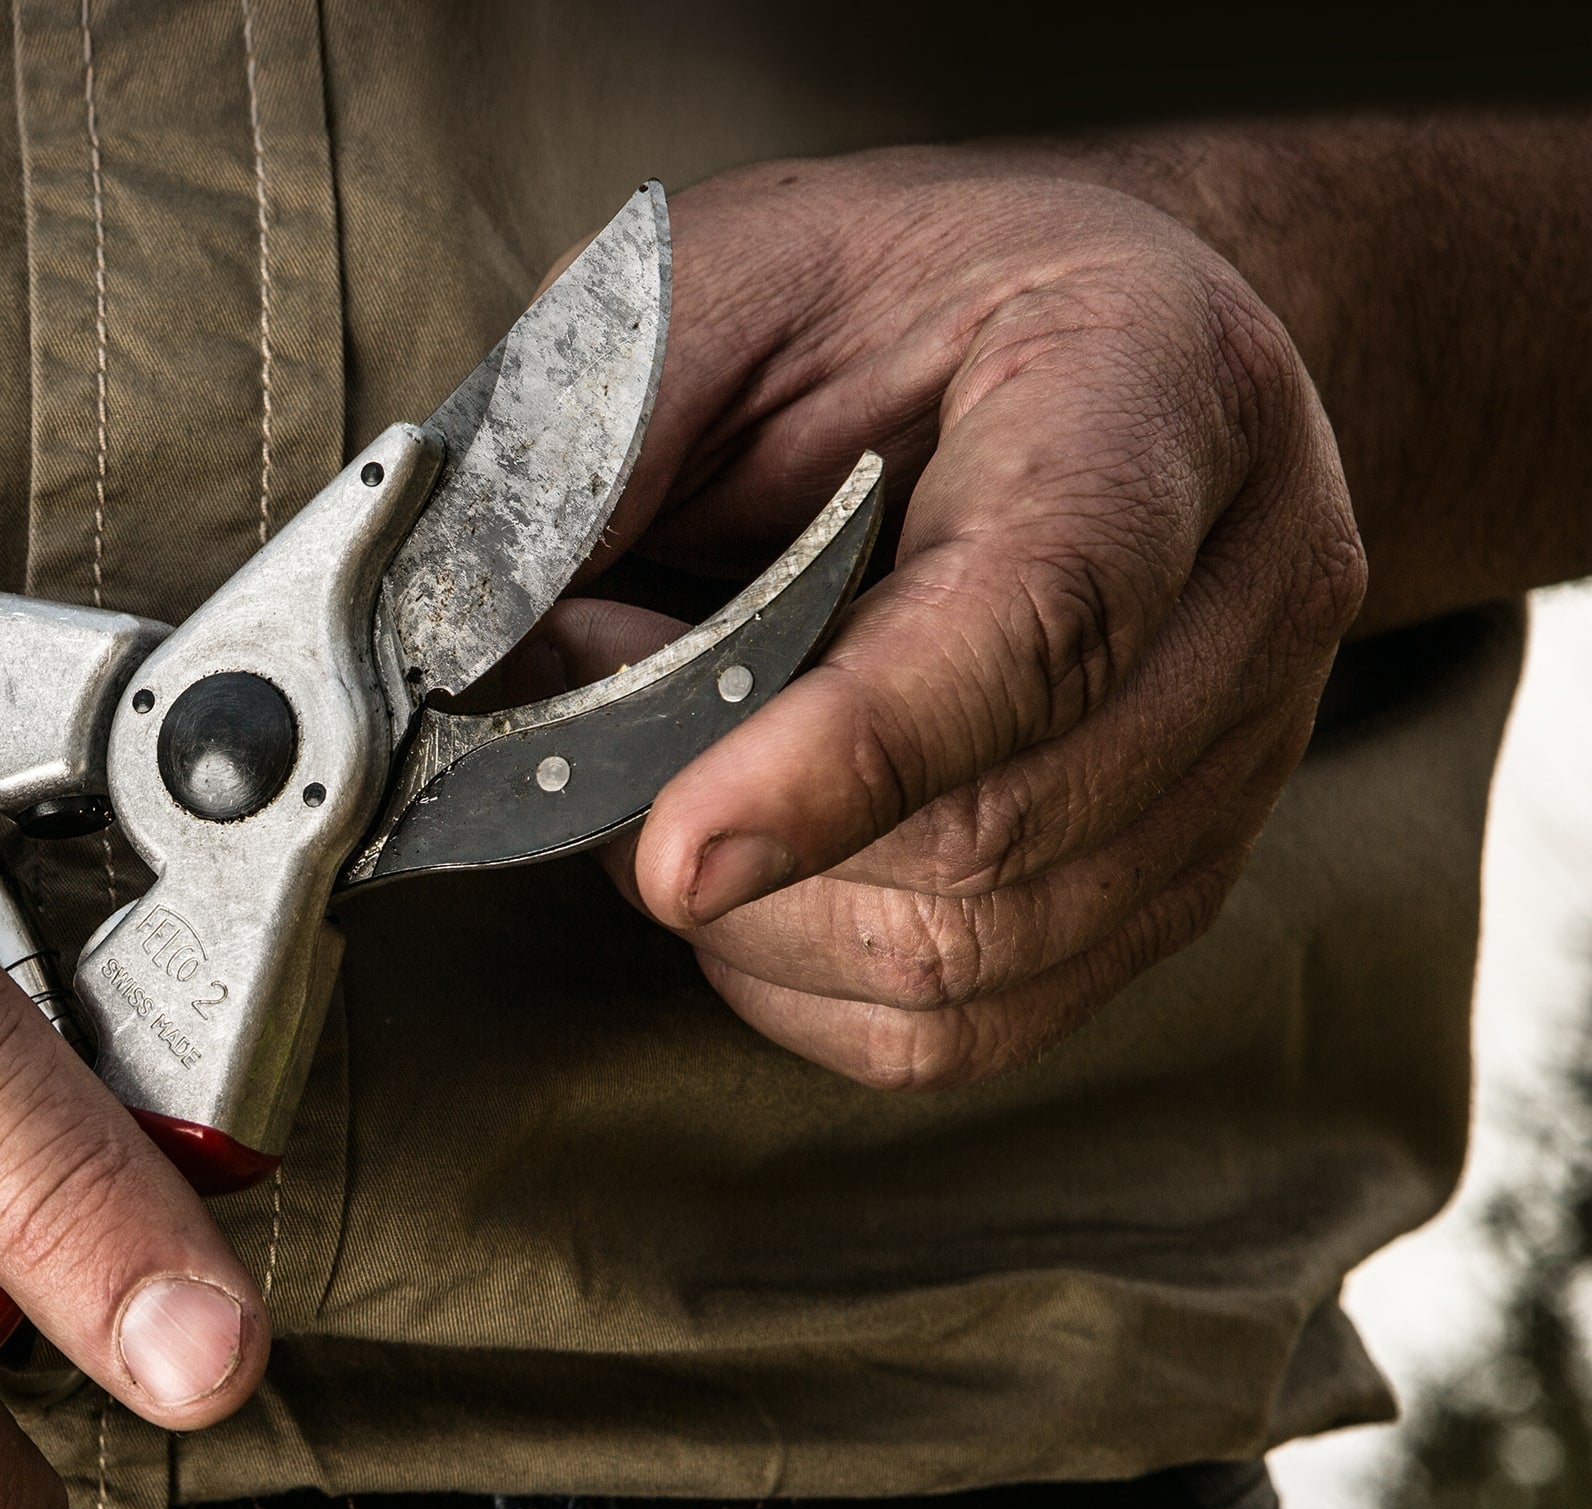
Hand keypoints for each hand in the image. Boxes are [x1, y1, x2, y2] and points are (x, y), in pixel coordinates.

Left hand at [547, 152, 1365, 1087]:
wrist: (1079, 328)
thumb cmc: (889, 301)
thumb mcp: (720, 286)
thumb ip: (599, 450)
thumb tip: (456, 651)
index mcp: (1158, 389)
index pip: (1040, 620)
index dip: (847, 756)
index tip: (672, 848)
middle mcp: (1250, 584)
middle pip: (993, 836)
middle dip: (735, 816)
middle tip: (609, 685)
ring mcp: (1240, 751)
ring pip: (970, 959)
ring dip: (755, 907)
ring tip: (680, 756)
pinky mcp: (1177, 877)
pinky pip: (968, 1026)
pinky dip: (804, 979)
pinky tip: (753, 861)